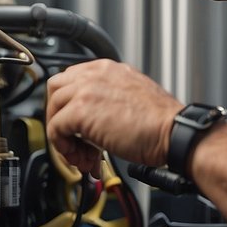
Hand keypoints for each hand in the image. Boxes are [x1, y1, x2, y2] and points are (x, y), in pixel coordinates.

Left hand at [46, 59, 181, 175]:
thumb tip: (92, 121)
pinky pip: (55, 128)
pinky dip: (63, 147)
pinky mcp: (80, 110)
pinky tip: (82, 157)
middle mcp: (95, 74)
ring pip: (53, 109)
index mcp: (108, 69)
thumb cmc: (161, 123)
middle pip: (56, 89)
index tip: (77, 126)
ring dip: (62, 137)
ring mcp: (86, 90)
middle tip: (72, 139)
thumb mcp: (131, 98)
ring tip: (81, 156)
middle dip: (59, 117)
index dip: (71, 106)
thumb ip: (109, 101)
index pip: (72, 80)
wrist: (173, 132)